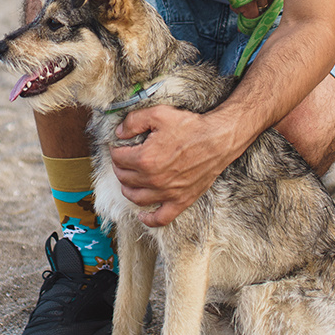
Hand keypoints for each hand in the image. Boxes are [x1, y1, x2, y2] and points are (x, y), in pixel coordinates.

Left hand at [109, 103, 236, 226]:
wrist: (218, 140)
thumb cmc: (190, 127)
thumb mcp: (158, 114)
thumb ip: (134, 121)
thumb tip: (119, 133)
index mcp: (145, 159)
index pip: (118, 159)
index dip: (116, 150)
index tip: (120, 146)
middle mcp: (153, 180)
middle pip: (124, 178)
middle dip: (120, 167)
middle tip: (124, 159)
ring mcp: (167, 193)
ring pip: (136, 198)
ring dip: (128, 189)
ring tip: (129, 180)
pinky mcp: (181, 201)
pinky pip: (161, 218)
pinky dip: (148, 219)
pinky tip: (142, 215)